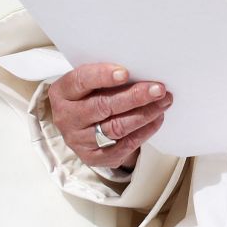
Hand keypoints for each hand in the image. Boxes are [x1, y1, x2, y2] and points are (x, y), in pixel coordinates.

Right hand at [47, 63, 172, 170]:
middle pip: (102, 106)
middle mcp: (67, 117)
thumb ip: (106, 76)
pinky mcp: (94, 157)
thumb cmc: (88, 94)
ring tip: (163, 102)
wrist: (76, 124)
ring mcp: (79, 140)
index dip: (102, 76)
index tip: (126, 72)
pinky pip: (123, 146)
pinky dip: (144, 132)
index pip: (81, 81)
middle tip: (158, 89)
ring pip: (115, 128)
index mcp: (63, 92)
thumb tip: (142, 70)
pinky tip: (157, 119)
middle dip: (134, 97)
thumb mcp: (88, 81)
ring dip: (144, 114)